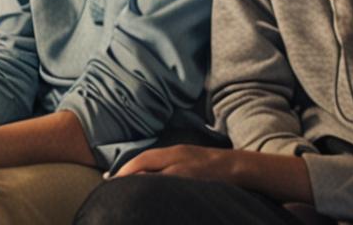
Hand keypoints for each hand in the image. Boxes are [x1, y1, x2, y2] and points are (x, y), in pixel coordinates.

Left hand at [116, 146, 312, 204]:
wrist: (244, 168)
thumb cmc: (214, 166)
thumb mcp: (189, 160)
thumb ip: (169, 166)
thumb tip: (146, 176)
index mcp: (175, 152)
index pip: (142, 159)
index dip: (124, 170)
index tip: (108, 181)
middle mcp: (177, 157)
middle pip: (144, 166)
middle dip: (125, 178)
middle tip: (110, 191)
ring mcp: (187, 170)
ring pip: (156, 177)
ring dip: (139, 186)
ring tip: (125, 198)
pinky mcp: (197, 182)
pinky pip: (173, 187)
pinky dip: (160, 192)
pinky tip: (151, 201)